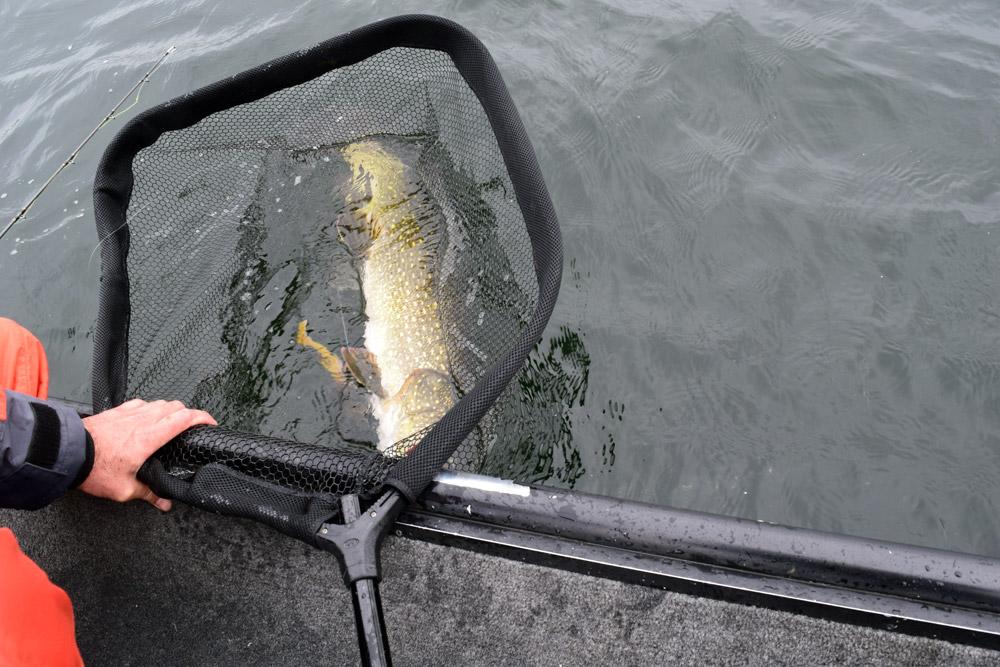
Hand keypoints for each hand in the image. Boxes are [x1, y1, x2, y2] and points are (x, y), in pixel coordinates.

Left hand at [80, 399, 216, 510]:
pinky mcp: (116, 411)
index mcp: (150, 437)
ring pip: (159, 402)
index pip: (185, 418)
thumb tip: (163, 503)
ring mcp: (129, 413)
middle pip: (175, 406)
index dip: (203, 418)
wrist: (67, 453)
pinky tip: (146, 416)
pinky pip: (140, 403)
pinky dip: (150, 407)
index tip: (211, 423)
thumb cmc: (94, 469)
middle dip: (189, 413)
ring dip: (171, 409)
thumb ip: (148, 494)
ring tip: (172, 421)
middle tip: (193, 426)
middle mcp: (143, 420)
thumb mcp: (123, 489)